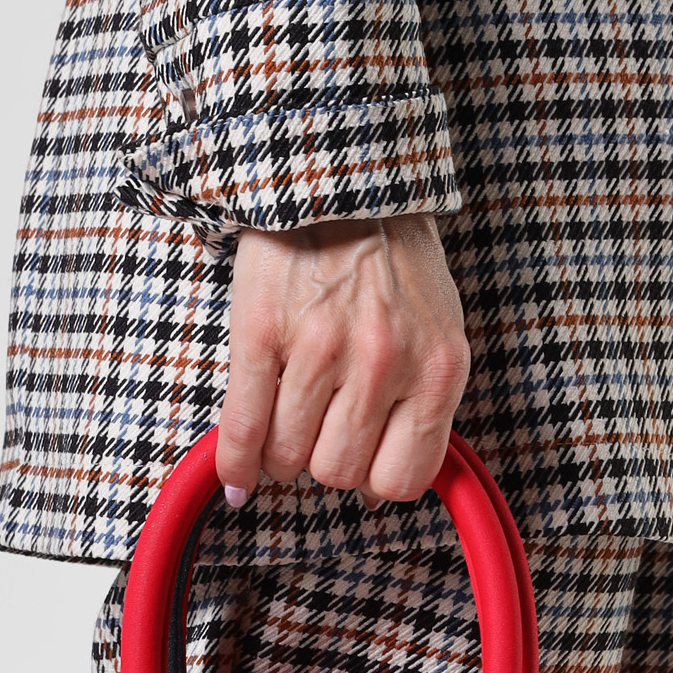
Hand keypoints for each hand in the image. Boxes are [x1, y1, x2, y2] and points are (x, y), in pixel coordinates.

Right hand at [215, 214, 469, 506]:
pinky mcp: (263, 331)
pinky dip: (236, 463)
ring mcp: (320, 347)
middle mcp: (382, 362)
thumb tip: (378, 491)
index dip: (375, 481)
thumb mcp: (437, 332)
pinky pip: (245, 427)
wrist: (343, 180)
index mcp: (434, 368)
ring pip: (290, 457)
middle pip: (339, 472)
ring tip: (288, 421)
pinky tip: (237, 478)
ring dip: (283, 453)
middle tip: (321, 427)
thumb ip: (420, 408)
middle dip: (325, 460)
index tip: (362, 463)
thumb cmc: (393, 262)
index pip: (401, 478)